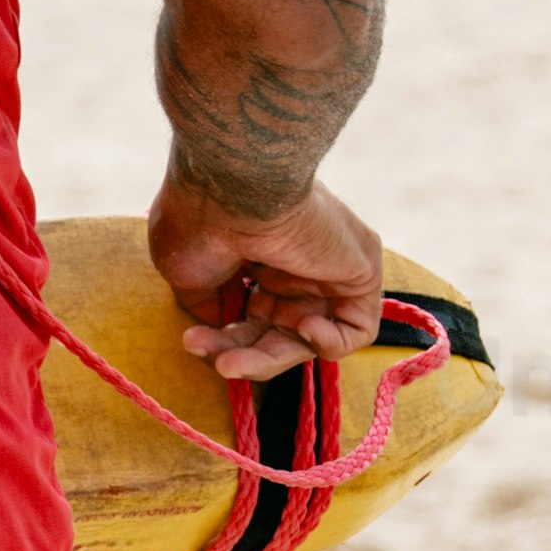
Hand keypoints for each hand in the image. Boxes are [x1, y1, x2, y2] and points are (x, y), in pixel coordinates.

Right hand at [146, 170, 389, 387]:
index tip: (193, 341)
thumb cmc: (199, 221)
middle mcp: (294, 264)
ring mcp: (328, 269)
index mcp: (258, 259)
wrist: (230, 187)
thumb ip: (209, 304)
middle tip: (216, 361)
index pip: (251, 318)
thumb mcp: (189, 274)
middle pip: (276, 333)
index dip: (224, 341)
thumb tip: (221, 325)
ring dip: (268, 360)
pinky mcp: (361, 271)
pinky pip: (356, 330)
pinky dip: (326, 343)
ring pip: (308, 339)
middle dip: (241, 355)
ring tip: (230, 363)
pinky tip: (300, 324)